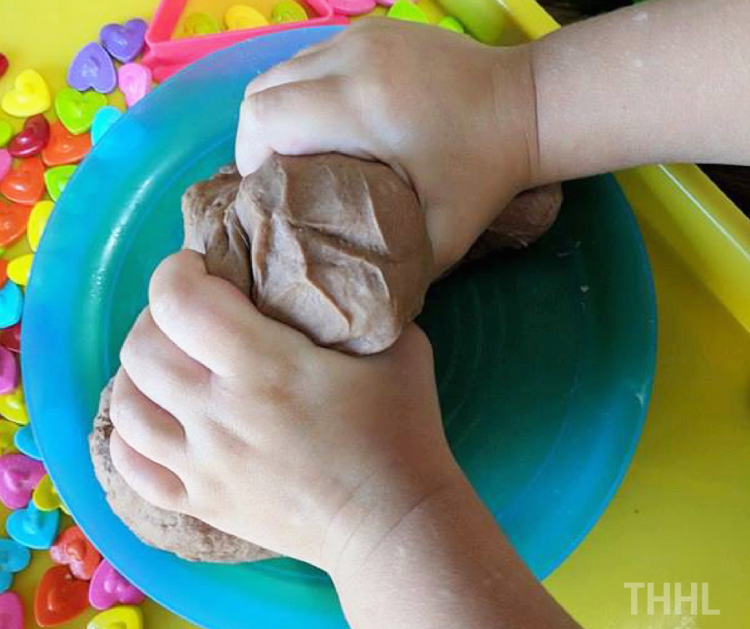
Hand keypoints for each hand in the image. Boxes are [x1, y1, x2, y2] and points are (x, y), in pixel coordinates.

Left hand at [108, 250, 458, 569]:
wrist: (394, 522)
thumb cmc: (402, 431)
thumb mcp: (400, 347)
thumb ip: (356, 308)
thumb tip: (330, 282)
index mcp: (264, 367)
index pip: (179, 302)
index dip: (176, 271)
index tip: (198, 267)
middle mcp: (218, 415)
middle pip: (142, 350)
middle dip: (156, 317)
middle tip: (190, 316)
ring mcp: (203, 466)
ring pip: (126, 408)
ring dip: (138, 375)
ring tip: (169, 366)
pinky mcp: (202, 503)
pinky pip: (134, 469)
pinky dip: (130, 438)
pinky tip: (156, 421)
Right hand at [235, 18, 538, 274]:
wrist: (526, 104)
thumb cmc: (486, 174)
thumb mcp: (444, 237)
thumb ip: (396, 271)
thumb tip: (352, 295)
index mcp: (361, 105)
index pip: (263, 118)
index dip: (251, 159)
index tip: (273, 195)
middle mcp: (351, 58)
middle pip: (260, 91)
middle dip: (256, 139)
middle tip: (280, 179)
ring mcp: (360, 35)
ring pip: (280, 70)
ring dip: (277, 113)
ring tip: (300, 154)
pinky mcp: (371, 28)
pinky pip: (309, 58)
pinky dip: (302, 91)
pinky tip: (326, 123)